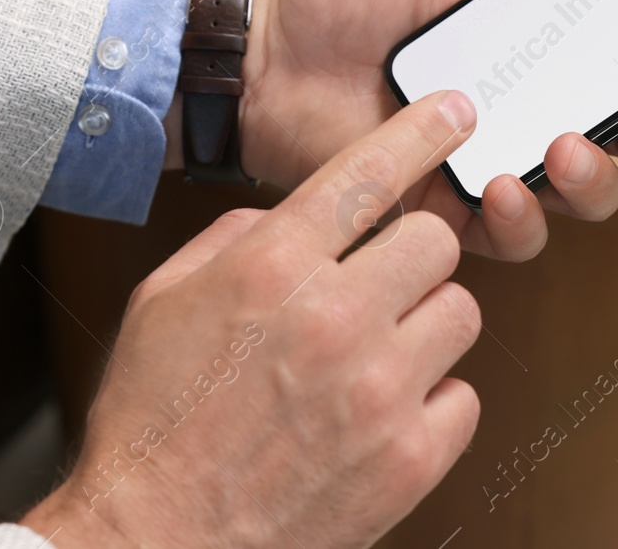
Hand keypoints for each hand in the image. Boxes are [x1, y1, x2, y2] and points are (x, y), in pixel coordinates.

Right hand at [24, 92, 482, 548]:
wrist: (159, 539)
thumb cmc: (153, 423)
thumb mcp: (162, 303)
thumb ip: (233, 240)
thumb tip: (285, 219)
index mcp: (270, 267)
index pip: (367, 174)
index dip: (420, 132)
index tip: (454, 112)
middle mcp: (334, 318)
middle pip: (436, 241)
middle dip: (409, 254)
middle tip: (378, 282)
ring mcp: (380, 391)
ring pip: (461, 313)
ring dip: (423, 324)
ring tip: (374, 354)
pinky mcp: (411, 459)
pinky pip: (464, 397)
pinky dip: (430, 401)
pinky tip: (379, 413)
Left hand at [232, 0, 617, 259]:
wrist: (260, 55)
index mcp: (533, 40)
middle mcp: (525, 104)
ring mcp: (491, 160)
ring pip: (585, 193)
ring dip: (600, 176)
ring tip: (571, 147)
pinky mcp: (448, 208)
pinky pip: (511, 235)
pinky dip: (523, 218)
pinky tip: (508, 186)